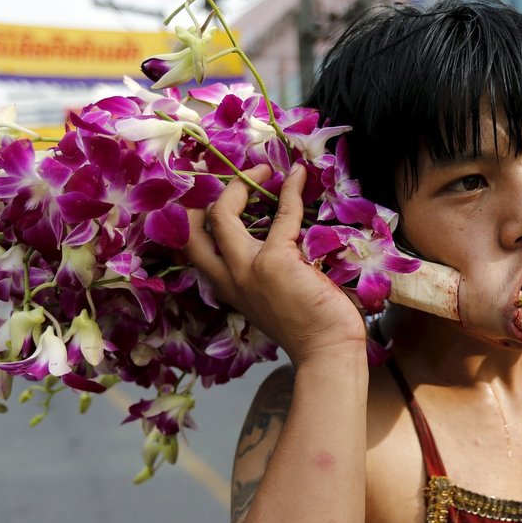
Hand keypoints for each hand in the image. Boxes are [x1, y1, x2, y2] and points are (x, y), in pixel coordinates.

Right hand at [183, 165, 366, 365]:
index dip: (197, 218)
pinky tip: (298, 177)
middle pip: (194, 228)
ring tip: (265, 170)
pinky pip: (282, 215)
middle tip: (239, 178)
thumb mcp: (271, 299)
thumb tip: (277, 236)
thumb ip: (262, 273)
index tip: (221, 196)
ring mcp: (249, 269)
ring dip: (241, 185)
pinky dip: (290, 191)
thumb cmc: (309, 327)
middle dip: (210, 196)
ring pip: (223, 215)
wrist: (327, 352)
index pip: (194, 248)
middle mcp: (230, 278)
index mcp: (228, 288)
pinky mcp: (277, 261)